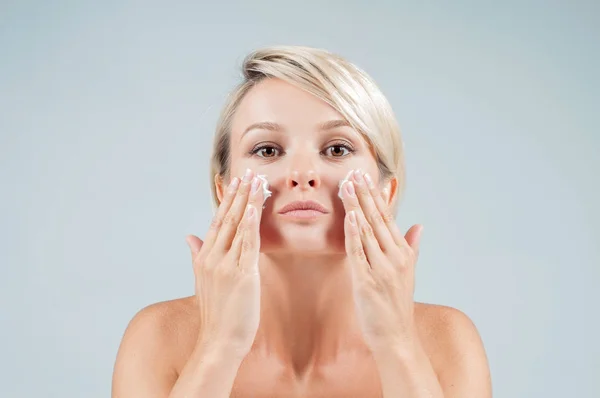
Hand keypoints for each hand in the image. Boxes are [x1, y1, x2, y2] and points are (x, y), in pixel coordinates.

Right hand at [186, 169, 265, 357]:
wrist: (219, 341)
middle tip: (248, 172)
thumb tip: (189, 238)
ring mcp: (225, 265)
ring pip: (238, 226)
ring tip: (256, 181)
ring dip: (248, 202)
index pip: (217, 221)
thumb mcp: (202, 281)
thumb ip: (197, 256)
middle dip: (239, 194)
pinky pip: (247, 244)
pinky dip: (251, 224)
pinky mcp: (242, 275)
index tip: (234, 181)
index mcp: (204, 258)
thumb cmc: (216, 314)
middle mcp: (212, 257)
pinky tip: (254, 208)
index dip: (226, 200)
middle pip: (227, 218)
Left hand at [340, 169, 422, 352]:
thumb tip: (418, 226)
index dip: (377, 196)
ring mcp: (381, 269)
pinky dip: (354, 234)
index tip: (368, 177)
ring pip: (367, 231)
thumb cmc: (397, 305)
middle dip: (365, 194)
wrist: (396, 336)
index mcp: (403, 253)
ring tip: (347, 186)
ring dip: (357, 206)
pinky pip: (358, 253)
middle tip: (355, 172)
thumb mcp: (408, 273)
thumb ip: (412, 247)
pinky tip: (350, 217)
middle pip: (377, 219)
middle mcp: (394, 257)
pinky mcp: (367, 281)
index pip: (388, 218)